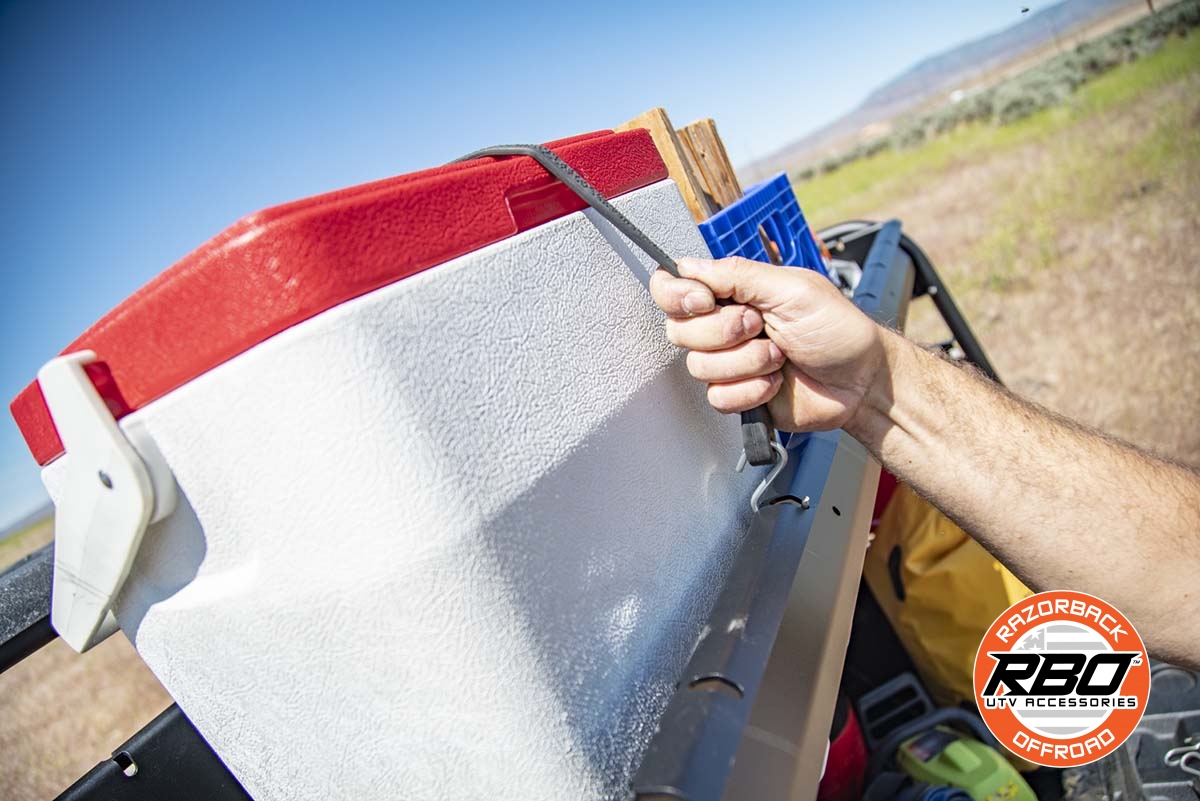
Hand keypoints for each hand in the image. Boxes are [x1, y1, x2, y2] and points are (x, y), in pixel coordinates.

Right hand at [649, 256, 888, 432]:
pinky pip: (718, 397)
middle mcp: (725, 325)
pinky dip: (751, 390)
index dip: (679, 296)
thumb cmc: (839, 330)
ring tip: (778, 357)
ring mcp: (730, 362)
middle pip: (680, 330)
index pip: (675, 287)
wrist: (862, 382)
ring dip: (746, 362)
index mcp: (735, 292)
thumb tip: (689, 265)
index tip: (706, 301)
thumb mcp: (793, 290)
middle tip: (762, 327)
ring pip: (699, 366)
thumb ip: (738, 274)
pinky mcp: (737, 395)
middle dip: (725, 332)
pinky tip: (775, 383)